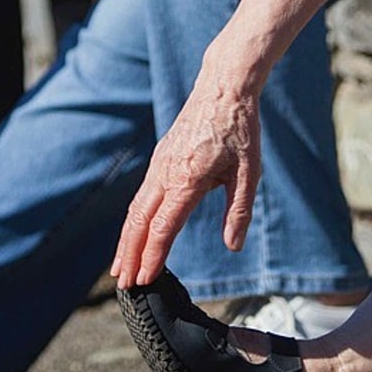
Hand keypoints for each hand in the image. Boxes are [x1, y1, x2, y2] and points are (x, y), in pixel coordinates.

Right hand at [112, 63, 261, 288]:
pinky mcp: (161, 157)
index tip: (143, 281)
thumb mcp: (250, 172)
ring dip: (126, 239)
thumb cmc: (240, 128)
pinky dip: (134, 219)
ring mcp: (160, 163)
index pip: (162, 227)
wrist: (224, 86)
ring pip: (136, 208)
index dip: (152, 256)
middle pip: (139, 221)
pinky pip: (142, 194)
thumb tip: (233, 246)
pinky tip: (135, 233)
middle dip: (129, 254)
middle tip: (124, 285)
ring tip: (121, 267)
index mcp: (187, 178)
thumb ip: (238, 210)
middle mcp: (166, 172)